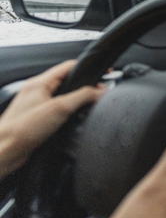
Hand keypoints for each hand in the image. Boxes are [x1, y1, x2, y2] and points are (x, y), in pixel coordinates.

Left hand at [0, 60, 102, 180]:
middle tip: (98, 94)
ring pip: (63, 97)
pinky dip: (67, 114)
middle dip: (84, 87)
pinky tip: (72, 121)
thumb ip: (82, 96)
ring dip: (76, 102)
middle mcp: (37, 92)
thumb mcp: (59, 109)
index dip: (89, 68)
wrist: (4, 151)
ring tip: (85, 108)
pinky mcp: (37, 119)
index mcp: (39, 82)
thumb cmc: (21, 130)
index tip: (103, 73)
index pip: (69, 66)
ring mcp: (36, 105)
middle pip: (68, 82)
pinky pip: (57, 111)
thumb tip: (99, 91)